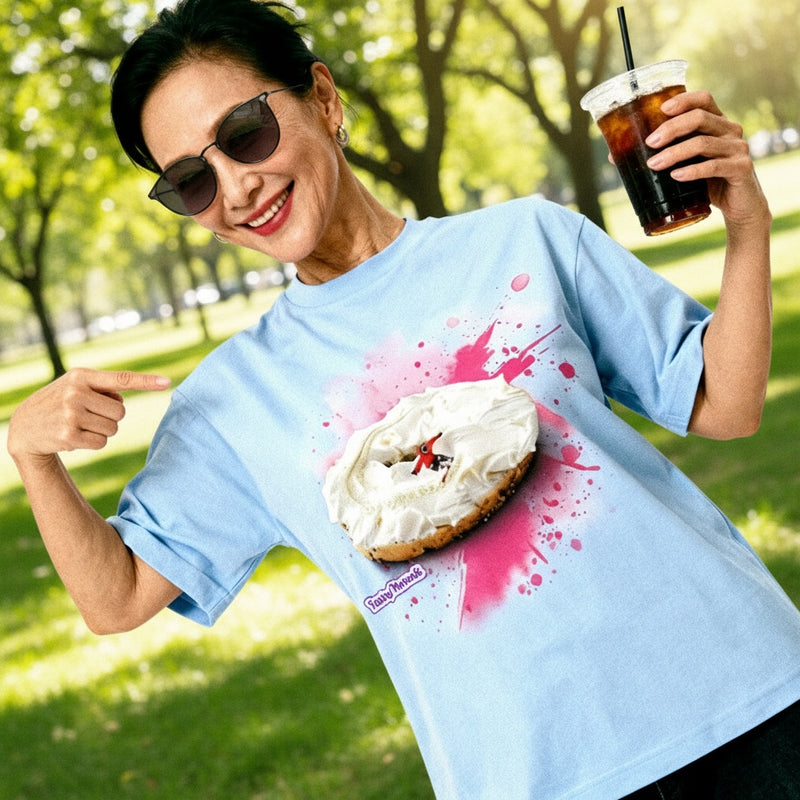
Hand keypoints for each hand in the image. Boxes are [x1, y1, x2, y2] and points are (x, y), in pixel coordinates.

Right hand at [7, 368, 170, 459]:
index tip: (168, 382)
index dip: (146, 381)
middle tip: (88, 414)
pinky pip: (102, 442)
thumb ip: (103, 388)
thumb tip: (127, 399)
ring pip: (113, 428)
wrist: (25, 426)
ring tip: (79, 424)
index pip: (121, 378)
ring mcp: (71, 414)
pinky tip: (74, 436)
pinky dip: (93, 442)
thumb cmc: (59, 402)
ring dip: (102, 430)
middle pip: (121, 412)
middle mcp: (76, 392)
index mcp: (81, 375)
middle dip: (110, 417)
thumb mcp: (76, 386)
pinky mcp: (69, 435)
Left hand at [644, 90, 769, 228]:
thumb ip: (661, 155)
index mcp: (716, 122)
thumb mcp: (684, 164)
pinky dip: (693, 171)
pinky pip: (715, 166)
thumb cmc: (707, 181)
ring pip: (703, 143)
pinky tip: (676, 176)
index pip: (703, 99)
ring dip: (675, 153)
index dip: (683, 99)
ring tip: (654, 165)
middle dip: (671, 129)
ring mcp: (738, 148)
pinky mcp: (741, 168)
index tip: (661, 109)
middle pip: (699, 118)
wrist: (738, 205)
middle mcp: (730, 130)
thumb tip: (615, 157)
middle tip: (649, 143)